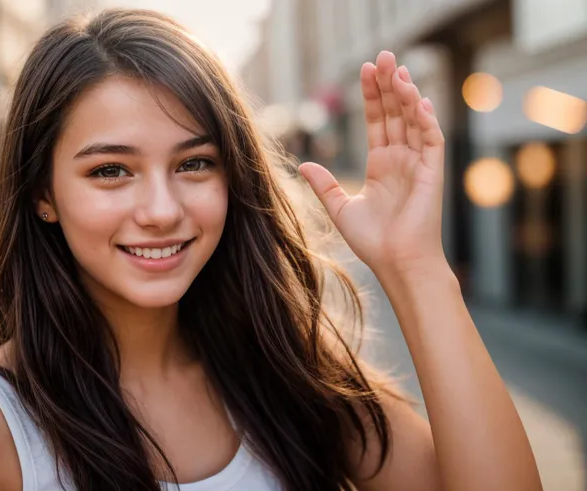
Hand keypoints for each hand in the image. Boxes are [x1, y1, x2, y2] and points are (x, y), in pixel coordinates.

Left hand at [300, 51, 446, 274]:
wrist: (396, 262)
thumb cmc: (372, 241)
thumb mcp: (339, 208)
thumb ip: (324, 184)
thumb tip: (302, 165)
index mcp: (381, 165)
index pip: (377, 121)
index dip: (372, 96)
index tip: (363, 71)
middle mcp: (400, 159)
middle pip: (396, 113)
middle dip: (389, 84)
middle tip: (382, 56)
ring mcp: (417, 164)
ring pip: (414, 120)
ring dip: (407, 94)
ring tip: (396, 69)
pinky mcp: (432, 173)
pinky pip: (432, 140)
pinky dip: (426, 119)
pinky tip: (417, 100)